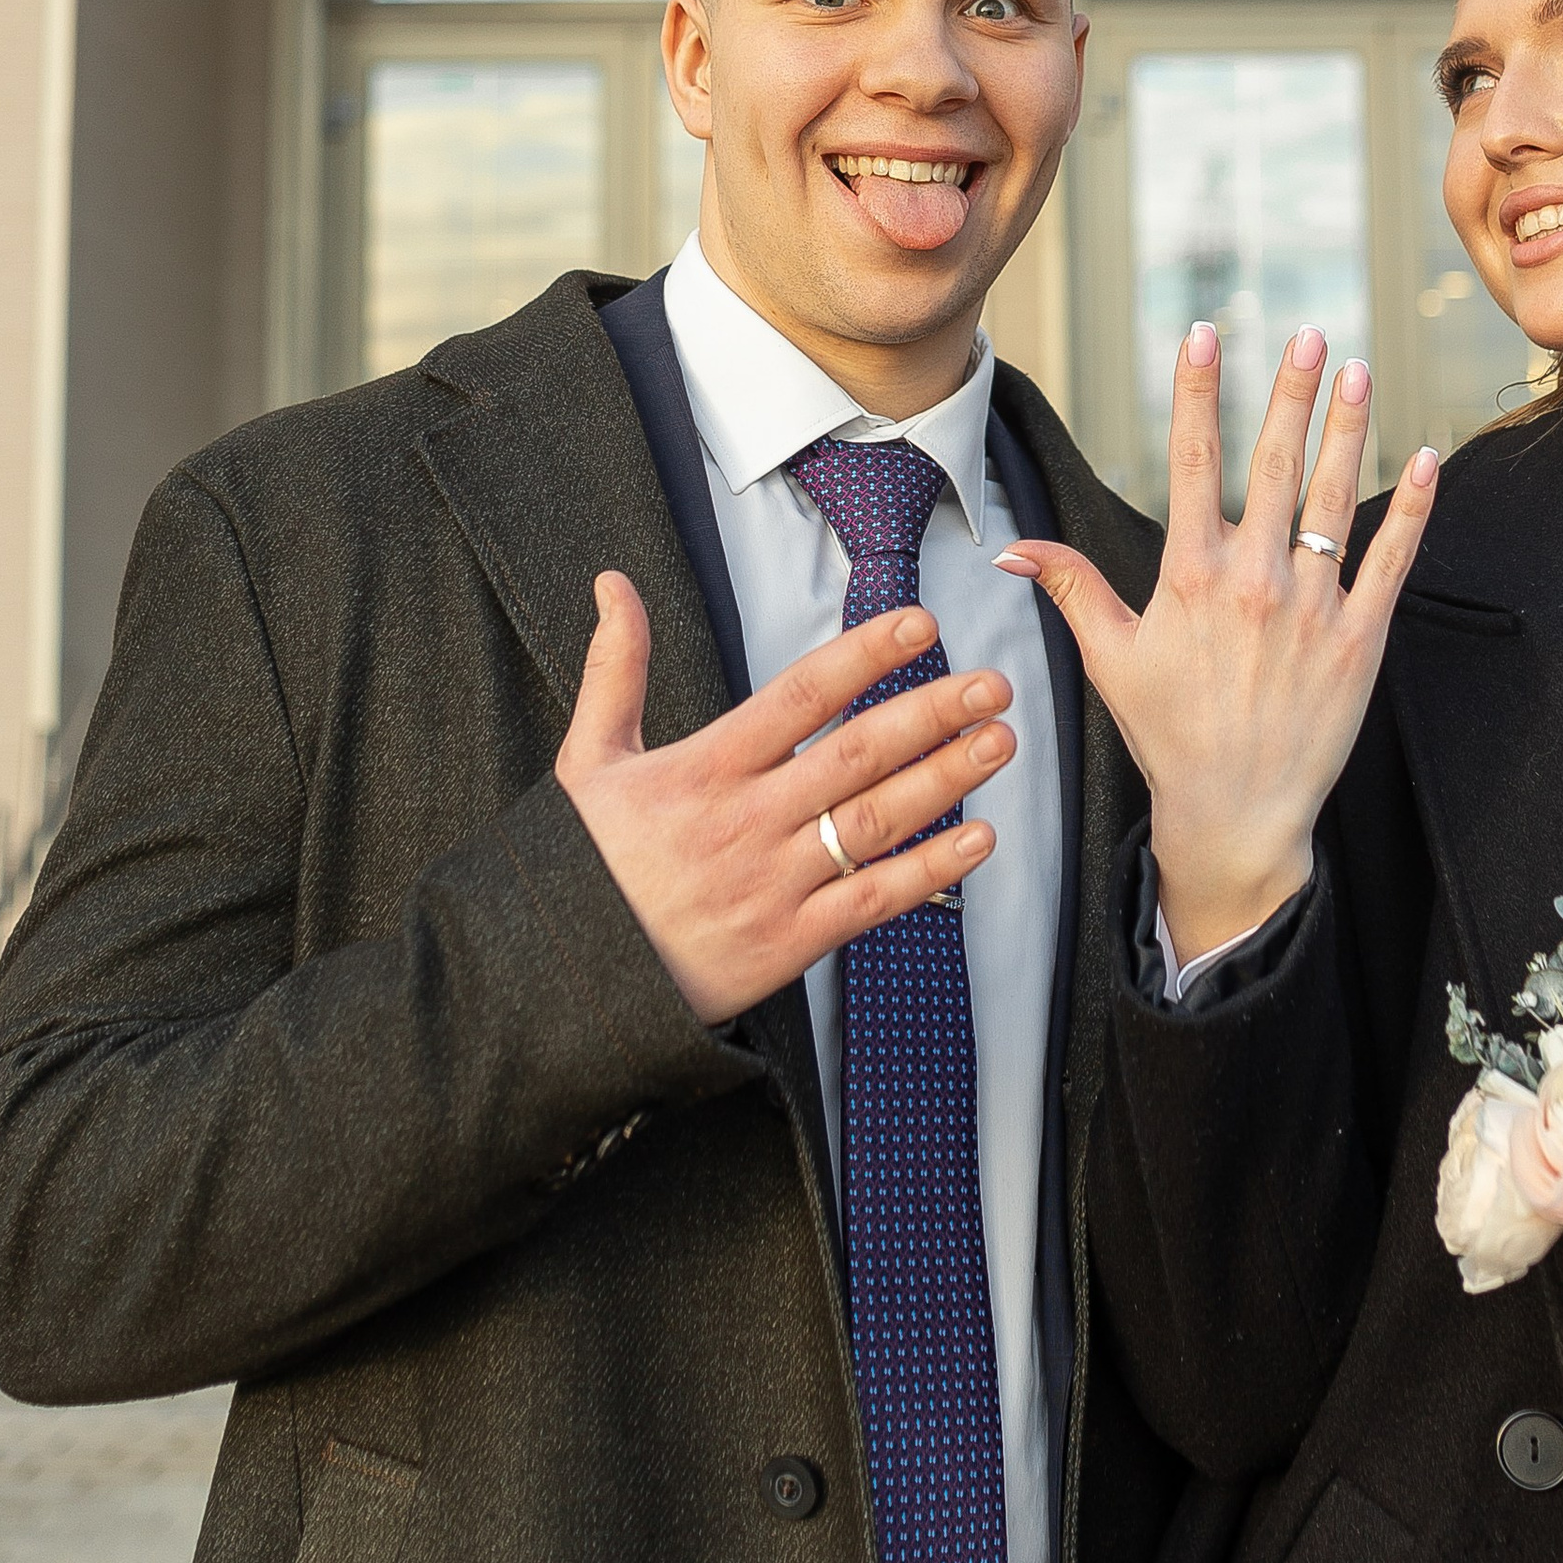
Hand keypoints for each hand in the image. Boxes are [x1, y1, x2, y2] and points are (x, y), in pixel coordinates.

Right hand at [555, 573, 1014, 1025]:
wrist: (562, 977)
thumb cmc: (583, 864)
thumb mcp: (588, 759)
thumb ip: (616, 669)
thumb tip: (614, 584)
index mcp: (706, 767)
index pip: (800, 696)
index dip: (864, 656)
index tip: (919, 625)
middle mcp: (747, 820)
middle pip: (855, 755)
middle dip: (930, 714)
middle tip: (992, 683)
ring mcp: (772, 883)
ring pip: (875, 822)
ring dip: (945, 780)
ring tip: (999, 742)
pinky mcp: (787, 943)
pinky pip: (871, 902)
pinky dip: (929, 874)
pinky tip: (978, 842)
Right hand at [997, 325, 1437, 959]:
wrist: (1236, 814)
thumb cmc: (1169, 735)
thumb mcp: (1110, 657)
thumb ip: (1069, 588)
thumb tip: (1013, 548)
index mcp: (1190, 576)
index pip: (1193, 462)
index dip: (1200, 392)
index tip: (1207, 335)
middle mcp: (1254, 581)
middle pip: (1275, 465)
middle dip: (1293, 392)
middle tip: (1311, 335)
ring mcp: (1313, 608)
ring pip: (1335, 500)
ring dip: (1349, 430)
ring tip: (1361, 372)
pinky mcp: (1360, 640)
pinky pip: (1390, 560)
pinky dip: (1409, 509)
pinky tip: (1421, 459)